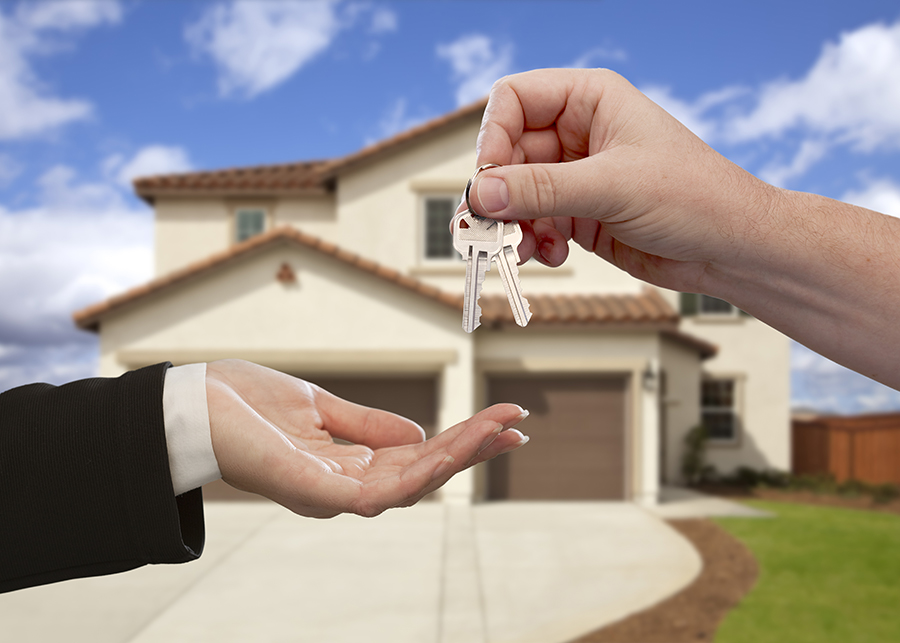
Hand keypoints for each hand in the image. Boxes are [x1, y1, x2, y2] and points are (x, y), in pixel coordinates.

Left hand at [205, 359, 527, 517]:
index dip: (460, 442)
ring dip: (456, 458)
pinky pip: (375, 492)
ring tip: (497, 431)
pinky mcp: (312, 491)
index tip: (501, 420)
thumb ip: (366, 425)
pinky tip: (446, 450)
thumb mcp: (318, 407)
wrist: (188, 404)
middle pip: (422, 474)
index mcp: (346, 466)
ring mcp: (329, 493)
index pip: (416, 458)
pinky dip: (416, 473)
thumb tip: (420, 435)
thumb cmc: (244, 406)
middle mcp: (343, 487)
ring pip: (409, 485)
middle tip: (517, 425)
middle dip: (472, 450)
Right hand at [468, 68, 778, 294]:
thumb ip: (542, 190)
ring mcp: (576, 175)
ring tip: (525, 248)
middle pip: (508, 152)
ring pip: (516, 193)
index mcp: (590, 100)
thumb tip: (482, 193)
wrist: (730, 248)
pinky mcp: (579, 214)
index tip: (488, 180)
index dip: (493, 137)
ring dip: (514, 224)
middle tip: (493, 227)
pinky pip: (534, 222)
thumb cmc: (695, 197)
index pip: (515, 100)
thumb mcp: (612, 187)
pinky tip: (552, 253)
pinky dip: (533, 241)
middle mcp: (578, 133)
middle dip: (500, 193)